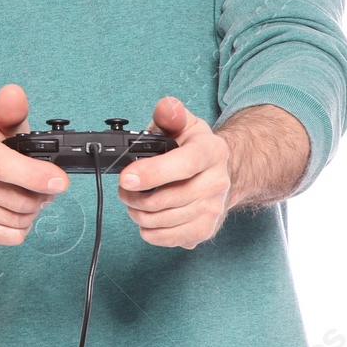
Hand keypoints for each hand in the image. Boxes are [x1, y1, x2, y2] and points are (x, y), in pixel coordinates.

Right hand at [0, 84, 68, 244]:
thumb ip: (10, 108)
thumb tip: (14, 94)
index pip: (4, 166)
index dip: (36, 176)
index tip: (59, 181)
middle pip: (18, 199)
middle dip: (41, 194)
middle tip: (45, 185)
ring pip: (18, 220)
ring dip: (32, 210)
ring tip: (28, 195)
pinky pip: (10, 237)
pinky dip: (21, 227)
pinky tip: (15, 210)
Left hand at [116, 96, 230, 249]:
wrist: (222, 173)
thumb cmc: (194, 148)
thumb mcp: (184, 124)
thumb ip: (170, 113)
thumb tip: (167, 107)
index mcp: (212, 152)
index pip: (183, 165)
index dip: (151, 173)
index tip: (126, 178)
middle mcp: (217, 183)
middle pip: (165, 199)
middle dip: (132, 195)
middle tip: (124, 187)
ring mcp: (213, 210)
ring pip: (160, 221)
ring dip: (137, 212)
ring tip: (134, 200)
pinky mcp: (204, 231)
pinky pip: (164, 238)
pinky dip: (148, 230)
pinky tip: (149, 215)